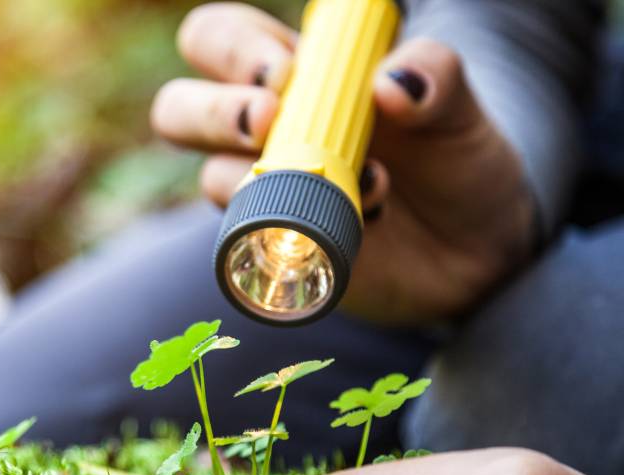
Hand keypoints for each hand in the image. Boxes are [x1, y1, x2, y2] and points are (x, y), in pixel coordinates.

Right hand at [151, 3, 535, 323]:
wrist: (478, 251)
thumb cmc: (457, 163)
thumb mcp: (462, 110)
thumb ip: (437, 77)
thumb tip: (390, 82)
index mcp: (296, 75)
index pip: (220, 41)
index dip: (233, 50)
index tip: (284, 73)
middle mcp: (264, 131)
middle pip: (178, 108)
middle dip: (210, 111)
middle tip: (264, 121)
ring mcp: (263, 193)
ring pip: (210, 176)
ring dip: (270, 178)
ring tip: (365, 181)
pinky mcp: (276, 249)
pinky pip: (251, 240)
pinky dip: (299, 230)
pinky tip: (367, 218)